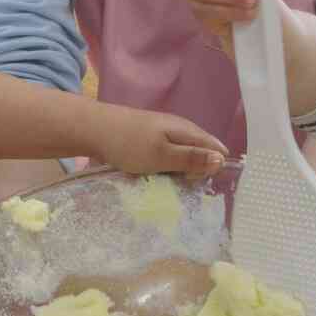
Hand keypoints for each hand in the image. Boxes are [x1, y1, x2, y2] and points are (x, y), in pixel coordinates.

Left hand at [91, 103, 226, 178]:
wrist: (93, 129)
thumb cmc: (129, 143)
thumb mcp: (163, 155)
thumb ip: (192, 158)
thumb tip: (222, 160)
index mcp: (188, 131)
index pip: (217, 150)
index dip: (212, 169)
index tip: (195, 183)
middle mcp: (180, 130)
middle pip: (201, 155)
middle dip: (194, 173)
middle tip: (176, 185)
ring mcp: (164, 135)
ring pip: (183, 158)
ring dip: (177, 173)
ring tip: (163, 183)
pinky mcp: (150, 141)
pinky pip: (167, 158)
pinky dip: (164, 169)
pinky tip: (153, 176)